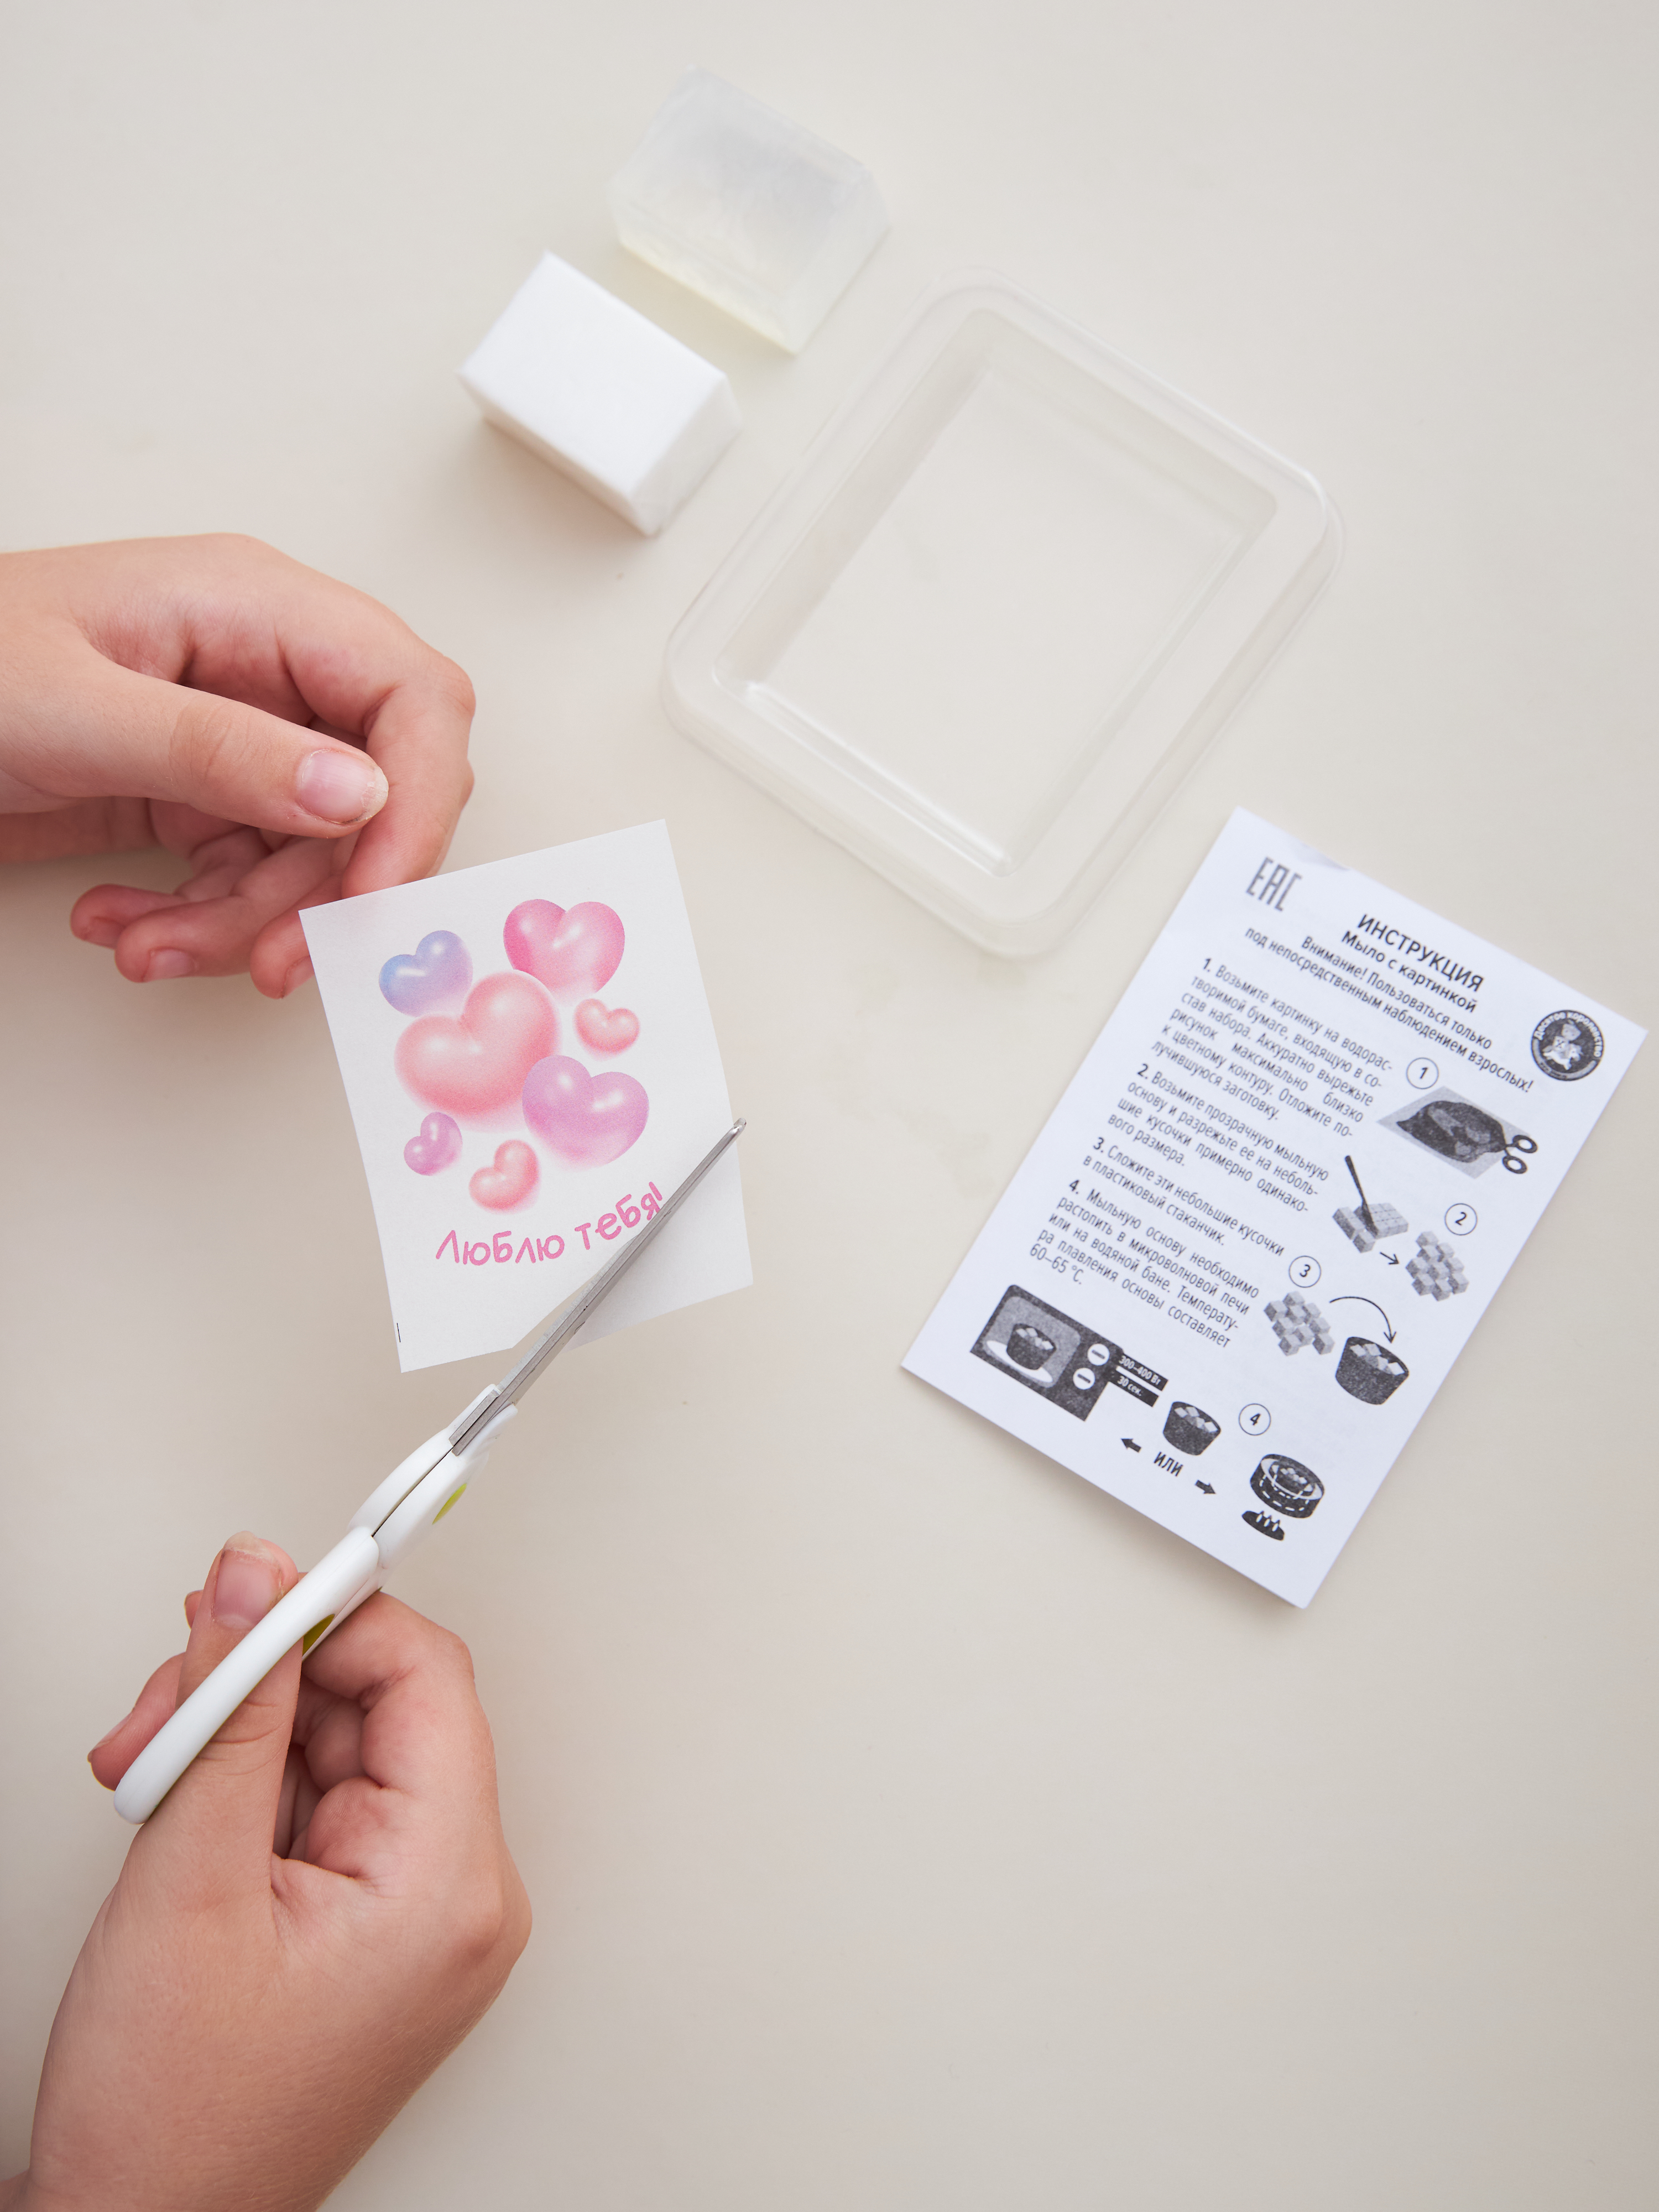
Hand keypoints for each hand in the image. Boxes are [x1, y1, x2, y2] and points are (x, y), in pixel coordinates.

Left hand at [0, 537, 475, 995]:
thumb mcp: (70, 706)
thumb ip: (221, 748)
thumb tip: (358, 791)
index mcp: (255, 607)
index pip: (413, 697)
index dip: (418, 801)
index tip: (376, 894)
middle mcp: (264, 670)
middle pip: (377, 793)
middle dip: (325, 889)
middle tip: (275, 959)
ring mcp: (238, 737)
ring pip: (316, 858)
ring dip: (245, 924)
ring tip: (149, 943)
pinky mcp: (201, 796)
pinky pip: (252, 879)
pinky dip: (200, 923)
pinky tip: (125, 923)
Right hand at [5, 1534, 529, 2211]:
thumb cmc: (170, 2114)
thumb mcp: (188, 1876)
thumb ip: (235, 1706)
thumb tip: (258, 1578)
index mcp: (448, 1885)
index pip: (425, 1678)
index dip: (337, 1615)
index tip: (251, 1584)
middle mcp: (455, 1898)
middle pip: (376, 1706)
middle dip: (258, 1686)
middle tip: (163, 1709)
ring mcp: (414, 1916)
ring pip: (334, 1748)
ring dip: (234, 1738)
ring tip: (149, 1776)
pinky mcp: (369, 1927)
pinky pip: (320, 1806)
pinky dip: (242, 1790)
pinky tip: (178, 1812)